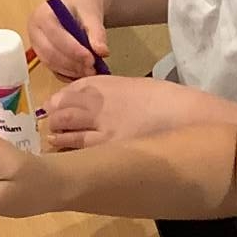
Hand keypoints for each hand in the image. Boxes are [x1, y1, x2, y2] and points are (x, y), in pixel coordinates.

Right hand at [29, 0, 109, 78]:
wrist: (79, 3)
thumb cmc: (82, 4)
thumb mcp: (91, 13)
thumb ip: (96, 32)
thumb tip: (102, 52)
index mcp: (42, 15)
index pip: (55, 36)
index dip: (73, 50)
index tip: (91, 58)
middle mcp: (35, 31)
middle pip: (50, 53)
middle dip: (72, 64)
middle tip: (93, 69)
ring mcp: (37, 45)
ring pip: (52, 64)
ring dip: (72, 71)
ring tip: (92, 71)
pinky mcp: (44, 56)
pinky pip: (54, 70)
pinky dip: (69, 75)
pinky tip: (84, 74)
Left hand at [45, 75, 190, 151]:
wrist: (184, 117)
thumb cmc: (166, 102)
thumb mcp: (137, 87)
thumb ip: (113, 92)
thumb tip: (95, 102)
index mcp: (109, 85)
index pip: (75, 89)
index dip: (61, 98)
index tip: (54, 104)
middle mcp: (101, 102)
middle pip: (67, 107)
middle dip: (55, 114)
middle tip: (51, 121)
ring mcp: (103, 126)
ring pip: (68, 127)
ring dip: (57, 131)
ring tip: (53, 136)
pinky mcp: (109, 148)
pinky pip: (81, 148)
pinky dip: (67, 148)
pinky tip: (61, 151)